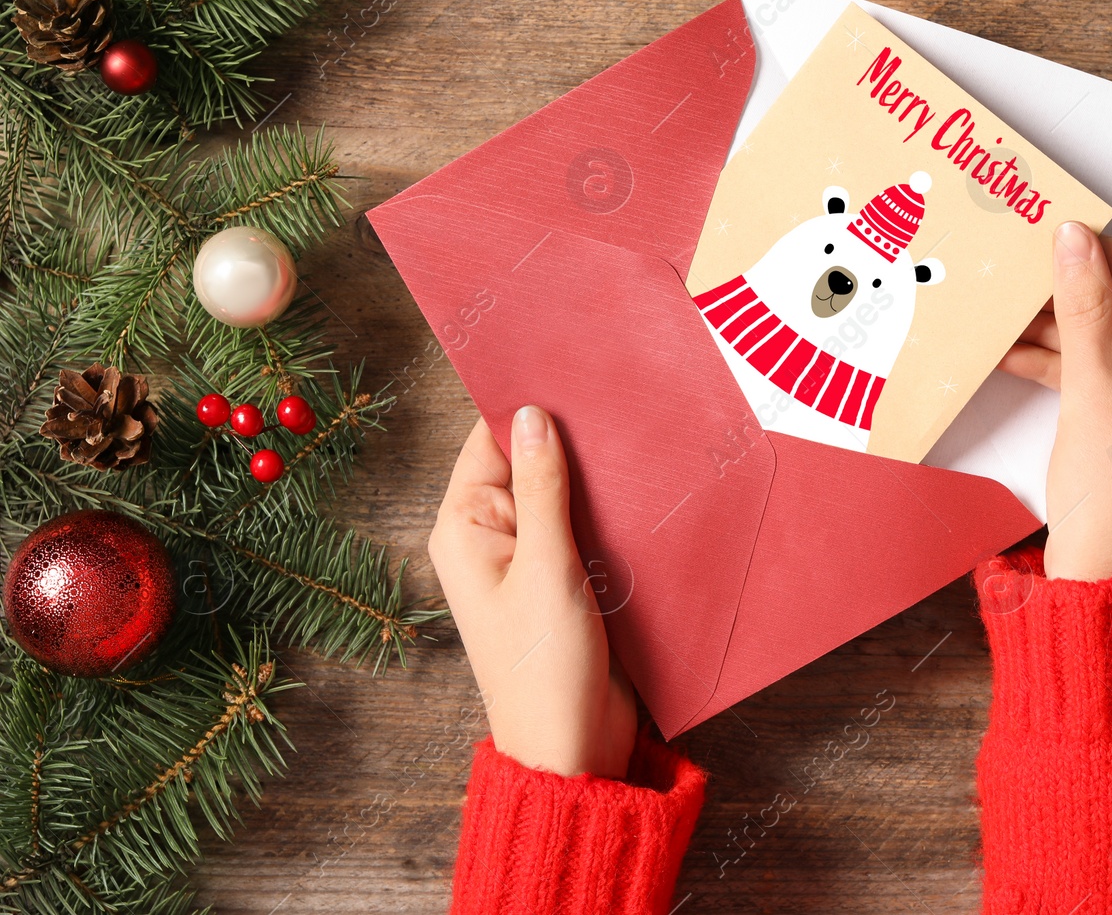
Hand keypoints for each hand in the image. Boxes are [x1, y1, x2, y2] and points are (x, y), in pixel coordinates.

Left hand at [429, 408, 636, 777]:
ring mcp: (528, 558)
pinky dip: (609, 512)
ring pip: (564, 492)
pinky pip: (584, 526)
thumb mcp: (546, 568)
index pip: (489, 441)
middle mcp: (491, 537)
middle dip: (571, 440)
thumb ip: (542, 488)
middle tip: (620, 403)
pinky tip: (643, 493)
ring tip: (639, 443)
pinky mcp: (564, 578)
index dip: (528, 407)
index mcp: (464, 528)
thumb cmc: (543, 668)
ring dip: (597, 478)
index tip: (572, 368)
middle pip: (529, 461)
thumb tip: (534, 416)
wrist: (572, 747)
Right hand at [998, 222, 1111, 580]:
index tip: (1057, 230)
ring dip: (1064, 329)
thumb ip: (1082, 306)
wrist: (1105, 579)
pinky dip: (1069, 364)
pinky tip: (1015, 351)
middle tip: (1025, 267)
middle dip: (1077, 294)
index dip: (1105, 255)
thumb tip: (1073, 238)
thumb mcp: (1091, 386)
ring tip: (1008, 307)